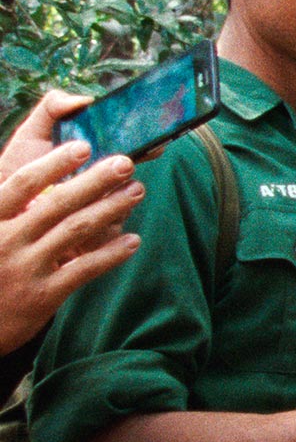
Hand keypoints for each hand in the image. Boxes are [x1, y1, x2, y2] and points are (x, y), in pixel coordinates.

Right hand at [0, 92, 144, 354]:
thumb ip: (7, 208)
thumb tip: (37, 180)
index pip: (24, 183)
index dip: (54, 163)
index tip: (84, 146)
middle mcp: (6, 240)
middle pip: (58, 203)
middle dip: (96, 180)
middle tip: (126, 163)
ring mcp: (26, 268)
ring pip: (76, 231)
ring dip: (111, 209)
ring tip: (137, 191)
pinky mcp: (43, 296)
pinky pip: (84, 269)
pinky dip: (110, 254)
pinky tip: (133, 241)